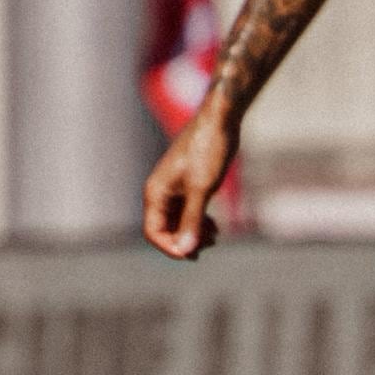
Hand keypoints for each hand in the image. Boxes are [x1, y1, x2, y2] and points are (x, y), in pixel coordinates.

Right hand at [141, 106, 234, 259]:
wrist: (220, 119)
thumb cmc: (209, 150)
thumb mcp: (202, 189)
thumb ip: (193, 220)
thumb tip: (185, 251)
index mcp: (155, 193)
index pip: (153, 232)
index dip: (170, 247)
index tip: (193, 255)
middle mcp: (160, 192)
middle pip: (165, 228)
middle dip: (185, 240)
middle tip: (210, 245)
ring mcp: (174, 187)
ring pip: (178, 220)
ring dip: (194, 232)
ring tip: (215, 237)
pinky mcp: (188, 182)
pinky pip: (187, 210)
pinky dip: (199, 220)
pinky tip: (215, 227)